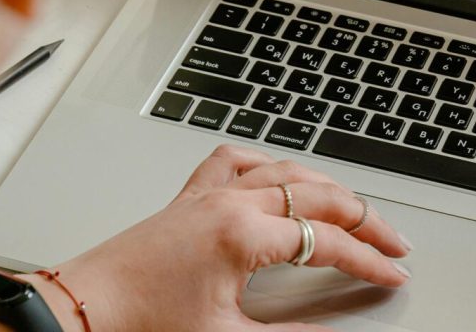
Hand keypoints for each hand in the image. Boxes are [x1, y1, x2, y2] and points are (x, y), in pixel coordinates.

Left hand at [25, 145, 411, 330]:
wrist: (82, 310)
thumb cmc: (140, 320)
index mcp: (243, 235)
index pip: (328, 243)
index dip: (369, 261)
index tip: (393, 274)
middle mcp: (230, 203)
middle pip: (321, 196)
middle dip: (366, 219)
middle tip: (393, 241)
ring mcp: (209, 194)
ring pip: (288, 170)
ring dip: (330, 187)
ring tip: (355, 207)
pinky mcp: (189, 197)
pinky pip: (235, 160)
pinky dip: (268, 162)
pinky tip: (280, 172)